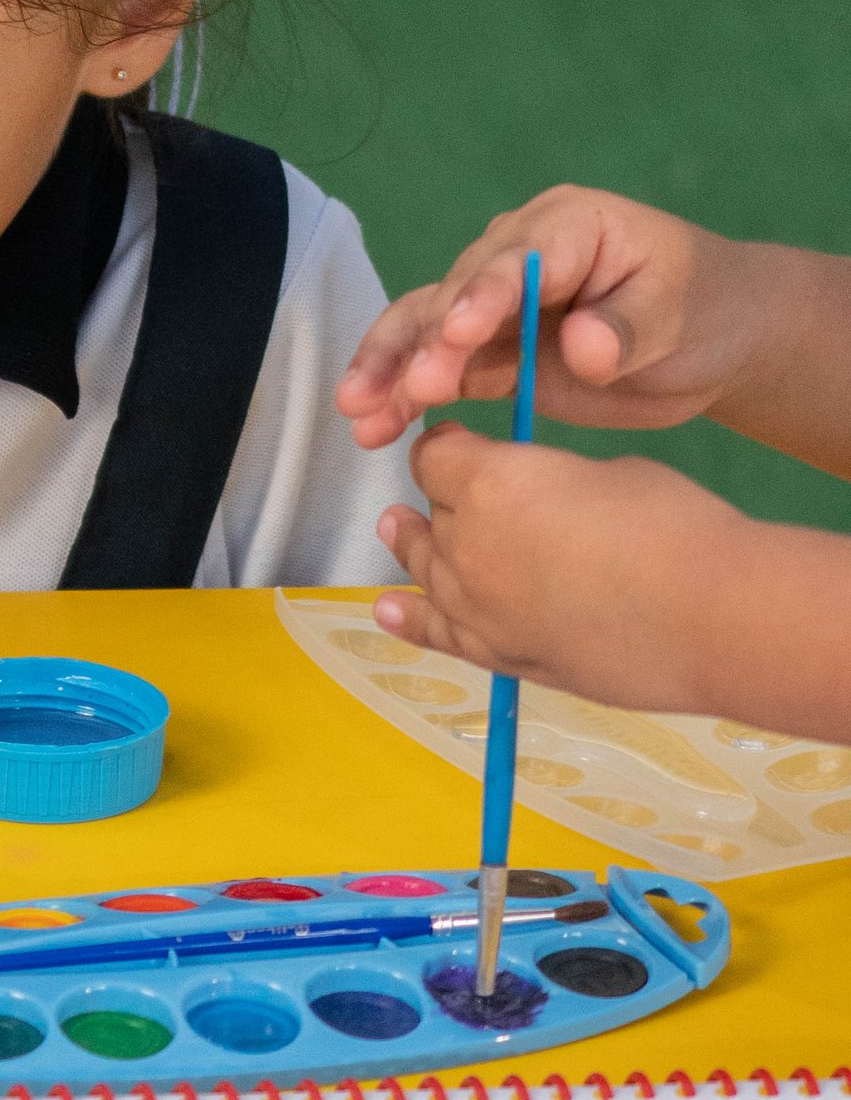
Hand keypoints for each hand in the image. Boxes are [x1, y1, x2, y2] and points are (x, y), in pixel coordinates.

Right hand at [336, 188, 768, 450]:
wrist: (712, 335)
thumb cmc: (704, 308)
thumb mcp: (679, 311)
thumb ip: (628, 327)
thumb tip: (582, 348)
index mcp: (567, 227)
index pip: (517, 259)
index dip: (483, 295)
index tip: (459, 333)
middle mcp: (517, 254)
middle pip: (456, 294)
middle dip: (427, 344)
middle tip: (407, 390)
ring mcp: (497, 303)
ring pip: (428, 329)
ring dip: (391, 370)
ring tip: (358, 413)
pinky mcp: (490, 350)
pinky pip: (440, 369)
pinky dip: (405, 397)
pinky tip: (374, 427)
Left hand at [374, 426, 742, 711]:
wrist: (710, 616)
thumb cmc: (673, 524)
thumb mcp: (605, 471)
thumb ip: (553, 481)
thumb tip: (546, 500)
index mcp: (489, 482)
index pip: (436, 456)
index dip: (450, 447)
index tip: (464, 443)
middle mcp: (465, 545)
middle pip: (434, 515)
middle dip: (446, 499)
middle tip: (461, 493)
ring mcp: (478, 608)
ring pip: (428, 570)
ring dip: (413, 548)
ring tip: (395, 529)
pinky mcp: (501, 656)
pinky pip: (440, 635)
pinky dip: (411, 621)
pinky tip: (388, 611)